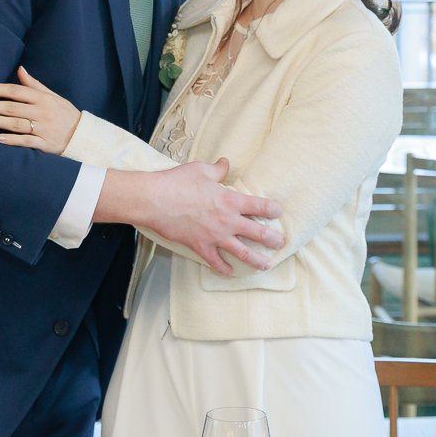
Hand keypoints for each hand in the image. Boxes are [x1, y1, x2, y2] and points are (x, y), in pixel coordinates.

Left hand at [0, 68, 81, 153]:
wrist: (83, 136)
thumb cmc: (64, 113)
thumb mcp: (52, 96)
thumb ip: (34, 84)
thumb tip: (20, 69)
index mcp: (43, 98)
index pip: (15, 91)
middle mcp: (42, 112)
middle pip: (11, 107)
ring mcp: (43, 128)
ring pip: (16, 123)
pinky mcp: (45, 144)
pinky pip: (27, 142)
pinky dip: (13, 140)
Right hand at [132, 159, 282, 275]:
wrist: (155, 200)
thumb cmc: (178, 182)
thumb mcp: (201, 170)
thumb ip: (218, 170)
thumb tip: (225, 164)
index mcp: (230, 200)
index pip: (261, 206)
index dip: (273, 209)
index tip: (278, 212)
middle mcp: (228, 221)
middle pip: (258, 233)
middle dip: (273, 239)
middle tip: (280, 243)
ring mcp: (215, 236)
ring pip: (243, 253)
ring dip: (257, 260)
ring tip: (265, 265)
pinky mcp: (201, 246)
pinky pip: (216, 262)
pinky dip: (223, 268)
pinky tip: (229, 272)